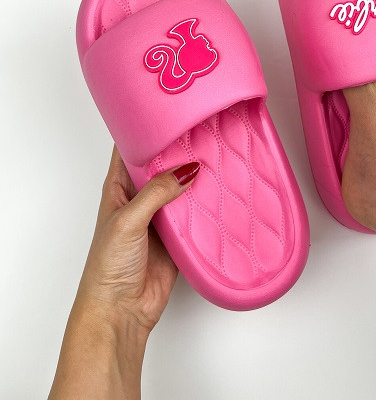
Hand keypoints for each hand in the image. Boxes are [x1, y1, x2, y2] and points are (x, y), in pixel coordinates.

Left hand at [49, 146, 198, 399]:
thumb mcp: (128, 219)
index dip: (146, 129)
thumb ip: (157, 192)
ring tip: (217, 154)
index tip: (168, 111)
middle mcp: (139, 198)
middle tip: (202, 130)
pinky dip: (205, 204)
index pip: (130, 149)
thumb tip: (187, 169)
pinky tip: (220, 191)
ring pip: (180, 188)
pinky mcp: (177, 236)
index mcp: (118, 187)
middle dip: (179, 151)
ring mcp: (159, 217)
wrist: (121, 310)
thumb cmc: (108, 266)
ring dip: (195, 177)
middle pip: (162, 166)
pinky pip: (194, 214)